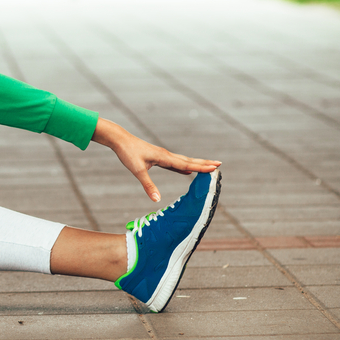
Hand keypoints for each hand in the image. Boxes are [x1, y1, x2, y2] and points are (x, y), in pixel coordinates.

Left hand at [92, 118, 220, 202]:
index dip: (201, 167)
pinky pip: (175, 163)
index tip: (215, 168)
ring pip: (183, 161)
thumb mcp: (137, 171)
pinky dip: (183, 166)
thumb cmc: (128, 153)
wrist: (120, 140)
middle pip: (189, 160)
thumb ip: (148, 185)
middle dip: (204, 163)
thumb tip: (156, 200)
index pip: (186, 164)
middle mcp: (166, 155)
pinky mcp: (158, 157)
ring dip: (196, 163)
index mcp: (164, 157)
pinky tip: (186, 170)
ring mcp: (162, 155)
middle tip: (219, 164)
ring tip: (208, 166)